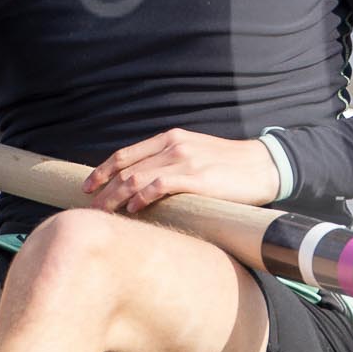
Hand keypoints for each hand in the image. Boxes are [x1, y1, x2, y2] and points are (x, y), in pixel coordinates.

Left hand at [83, 129, 281, 212]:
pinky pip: (160, 186)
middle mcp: (174, 146)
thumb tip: (144, 185)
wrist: (264, 165)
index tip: (88, 187)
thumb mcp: (196, 153)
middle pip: (127, 169)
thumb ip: (171, 162)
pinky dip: (142, 197)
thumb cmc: (230, 166)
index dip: (102, 170)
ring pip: (137, 178)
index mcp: (171, 138)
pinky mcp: (197, 177)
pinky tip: (134, 209)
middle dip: (104, 190)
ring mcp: (185, 160)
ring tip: (104, 213)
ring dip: (116, 197)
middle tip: (91, 209)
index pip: (126, 154)